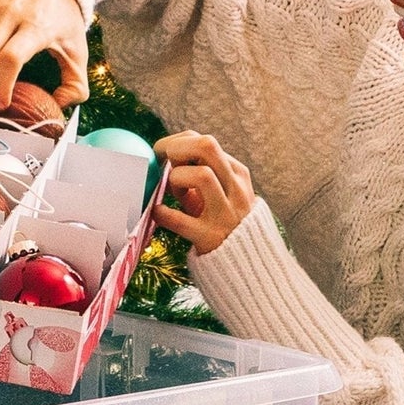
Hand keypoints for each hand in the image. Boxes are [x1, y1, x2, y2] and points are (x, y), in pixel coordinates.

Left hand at [149, 131, 255, 254]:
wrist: (246, 262)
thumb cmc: (222, 221)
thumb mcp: (220, 194)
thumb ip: (199, 175)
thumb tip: (163, 159)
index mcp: (237, 174)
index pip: (206, 142)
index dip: (178, 142)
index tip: (160, 152)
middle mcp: (235, 189)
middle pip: (208, 146)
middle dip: (176, 148)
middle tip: (158, 161)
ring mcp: (225, 213)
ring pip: (202, 176)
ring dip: (177, 178)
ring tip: (170, 191)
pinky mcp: (210, 237)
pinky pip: (182, 221)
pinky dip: (164, 214)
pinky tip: (157, 212)